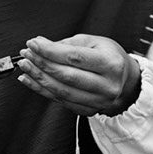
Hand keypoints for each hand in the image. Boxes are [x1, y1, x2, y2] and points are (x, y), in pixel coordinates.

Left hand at [17, 34, 140, 116]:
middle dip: (41, 64)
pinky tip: (31, 80)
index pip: (75, 57)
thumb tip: (41, 44)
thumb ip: (67, 44)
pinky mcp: (89, 111)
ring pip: (62, 91)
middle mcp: (107, 85)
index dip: (50, 50)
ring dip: (38, 78)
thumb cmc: (110, 58)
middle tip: (26, 55)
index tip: (34, 43)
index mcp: (111, 63)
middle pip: (67, 76)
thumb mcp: (95, 42)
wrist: (127, 81)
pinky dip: (42, 90)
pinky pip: (61, 101)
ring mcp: (99, 101)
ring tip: (25, 66)